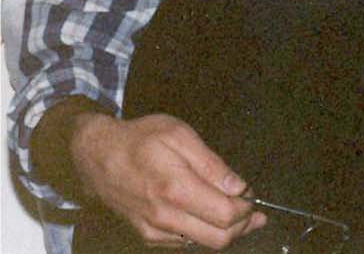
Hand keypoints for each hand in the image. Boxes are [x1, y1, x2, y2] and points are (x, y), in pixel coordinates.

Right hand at [70, 112, 265, 248]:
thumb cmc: (140, 139)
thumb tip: (239, 187)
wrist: (95, 157)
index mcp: (176, 189)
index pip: (226, 215)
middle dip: (243, 226)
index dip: (247, 208)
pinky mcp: (146, 237)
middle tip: (254, 211)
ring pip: (203, 245)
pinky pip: (185, 244)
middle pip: (219, 238)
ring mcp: (153, 231)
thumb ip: (212, 165)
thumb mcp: (180, 135)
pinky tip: (209, 216)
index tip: (252, 195)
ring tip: (237, 213)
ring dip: (225, 232)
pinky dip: (203, 233)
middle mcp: (164, 217)